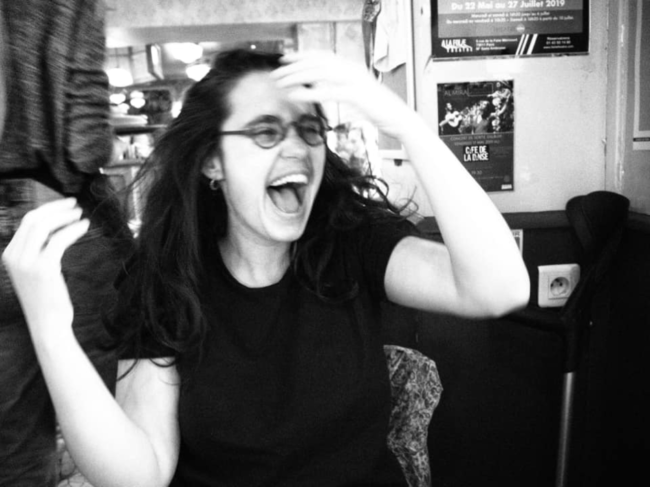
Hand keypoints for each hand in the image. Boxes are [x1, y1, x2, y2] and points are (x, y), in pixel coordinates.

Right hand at [2, 198, 89, 340]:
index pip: (26, 222)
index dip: (47, 210)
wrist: (48, 324)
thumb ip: (38, 251)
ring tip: (80, 215)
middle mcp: (13, 257)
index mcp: (10, 255)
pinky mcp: (43, 268)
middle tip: (74, 204)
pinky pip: (59, 239)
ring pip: (44, 226)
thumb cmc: (47, 299)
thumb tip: (55, 227)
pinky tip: (84, 227)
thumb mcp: (35, 272)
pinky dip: (73, 229)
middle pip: (33, 219)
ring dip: (64, 216)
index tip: (64, 205)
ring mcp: (26, 263)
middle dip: (55, 208)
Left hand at [271, 51, 418, 138]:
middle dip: (293, 66)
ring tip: (280, 82)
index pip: (322, 55)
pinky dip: (309, 92)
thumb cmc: (380, 109)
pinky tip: (294, 95)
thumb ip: (343, 88)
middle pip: (316, 62)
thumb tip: (325, 87)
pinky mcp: (356, 95)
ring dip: (296, 77)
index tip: (285, 59)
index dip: (302, 55)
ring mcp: (355, 81)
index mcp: (352, 67)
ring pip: (319, 73)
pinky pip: (327, 91)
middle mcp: (352, 69)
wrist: (400, 119)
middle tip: (276, 72)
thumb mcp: (359, 94)